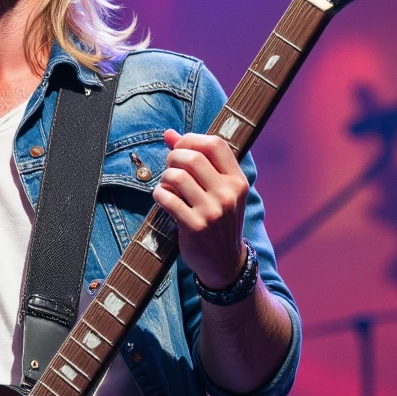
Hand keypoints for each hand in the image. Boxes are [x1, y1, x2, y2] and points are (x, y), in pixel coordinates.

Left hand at [153, 129, 248, 289]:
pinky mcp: (195, 226)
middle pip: (192, 157)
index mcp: (237, 180)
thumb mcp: (218, 190)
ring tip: (167, 185)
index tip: (181, 147)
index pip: (215, 144)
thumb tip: (169, 133)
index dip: (191, 139)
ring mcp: (212, 211)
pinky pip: (167, 198)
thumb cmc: (219, 220)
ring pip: (177, 176)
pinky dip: (159, 194)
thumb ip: (197, 159)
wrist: (225, 262)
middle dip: (173, 158)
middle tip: (170, 168)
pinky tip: (163, 198)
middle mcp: (228, 194)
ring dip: (165, 177)